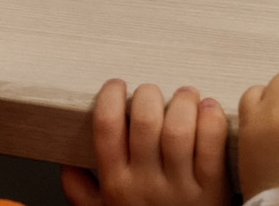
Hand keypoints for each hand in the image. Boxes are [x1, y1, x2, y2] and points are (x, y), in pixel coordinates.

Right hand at [61, 79, 229, 205]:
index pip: (106, 128)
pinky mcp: (212, 189)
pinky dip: (211, 119)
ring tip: (186, 97)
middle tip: (155, 94)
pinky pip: (211, 144)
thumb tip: (66, 165)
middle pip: (145, 121)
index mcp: (116, 184)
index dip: (110, 97)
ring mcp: (180, 187)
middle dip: (149, 94)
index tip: (117, 87)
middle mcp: (145, 184)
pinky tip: (209, 110)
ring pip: (178, 129)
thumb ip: (82, 193)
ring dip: (183, 102)